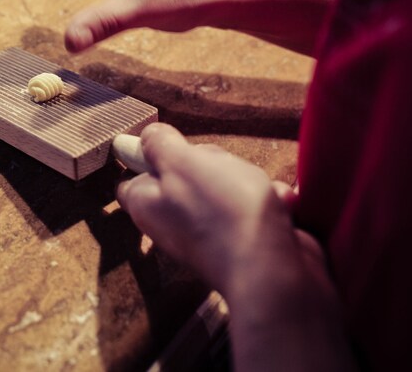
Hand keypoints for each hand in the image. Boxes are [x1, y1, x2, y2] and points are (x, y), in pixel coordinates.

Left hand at [116, 123, 300, 296]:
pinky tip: (279, 209)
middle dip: (214, 164)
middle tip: (223, 171)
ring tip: (259, 193)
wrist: (273, 273)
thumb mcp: (181, 163)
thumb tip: (145, 139)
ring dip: (251, 182)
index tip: (173, 148)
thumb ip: (159, 146)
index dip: (151, 158)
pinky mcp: (244, 243)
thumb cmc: (223, 213)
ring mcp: (209, 235)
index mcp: (147, 205)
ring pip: (228, 188)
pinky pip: (256, 210)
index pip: (132, 178)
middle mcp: (173, 223)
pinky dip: (271, 205)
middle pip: (188, 175)